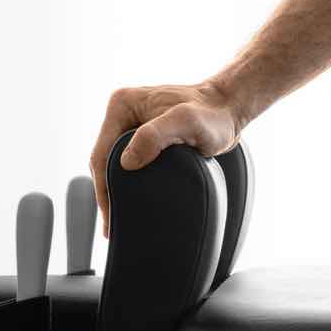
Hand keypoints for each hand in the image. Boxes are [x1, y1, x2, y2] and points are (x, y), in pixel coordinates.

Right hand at [88, 81, 243, 236]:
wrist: (228, 111)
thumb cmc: (212, 115)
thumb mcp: (187, 122)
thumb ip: (156, 135)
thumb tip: (126, 163)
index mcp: (122, 104)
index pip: (101, 153)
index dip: (103, 187)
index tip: (110, 215)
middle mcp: (124, 113)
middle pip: (103, 160)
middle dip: (106, 192)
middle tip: (111, 226)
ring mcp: (132, 124)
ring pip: (112, 164)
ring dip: (113, 190)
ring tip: (116, 221)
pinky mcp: (143, 136)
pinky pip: (127, 163)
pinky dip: (126, 183)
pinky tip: (128, 202)